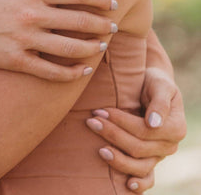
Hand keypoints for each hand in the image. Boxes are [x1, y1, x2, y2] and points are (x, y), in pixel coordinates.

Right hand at [0, 0, 118, 80]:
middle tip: (114, 25)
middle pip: (79, 22)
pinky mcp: (16, 62)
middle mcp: (31, 16)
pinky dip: (71, 73)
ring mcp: (24, 41)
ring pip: (70, 49)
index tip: (112, 1)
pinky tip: (82, 70)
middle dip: (102, 24)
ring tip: (101, 46)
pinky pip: (51, 72)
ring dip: (91, 48)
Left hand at [85, 68, 185, 191]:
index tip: (100, 110)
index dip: (121, 122)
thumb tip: (153, 123)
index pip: (143, 130)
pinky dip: (140, 184)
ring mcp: (159, 155)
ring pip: (140, 166)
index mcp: (175, 127)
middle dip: (112, 135)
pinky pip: (148, 178)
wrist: (151, 85)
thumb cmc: (153, 82)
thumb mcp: (161, 84)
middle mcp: (169, 145)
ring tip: (99, 150)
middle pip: (138, 147)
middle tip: (91, 121)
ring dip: (118, 159)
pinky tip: (127, 185)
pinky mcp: (150, 160)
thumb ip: (159, 102)